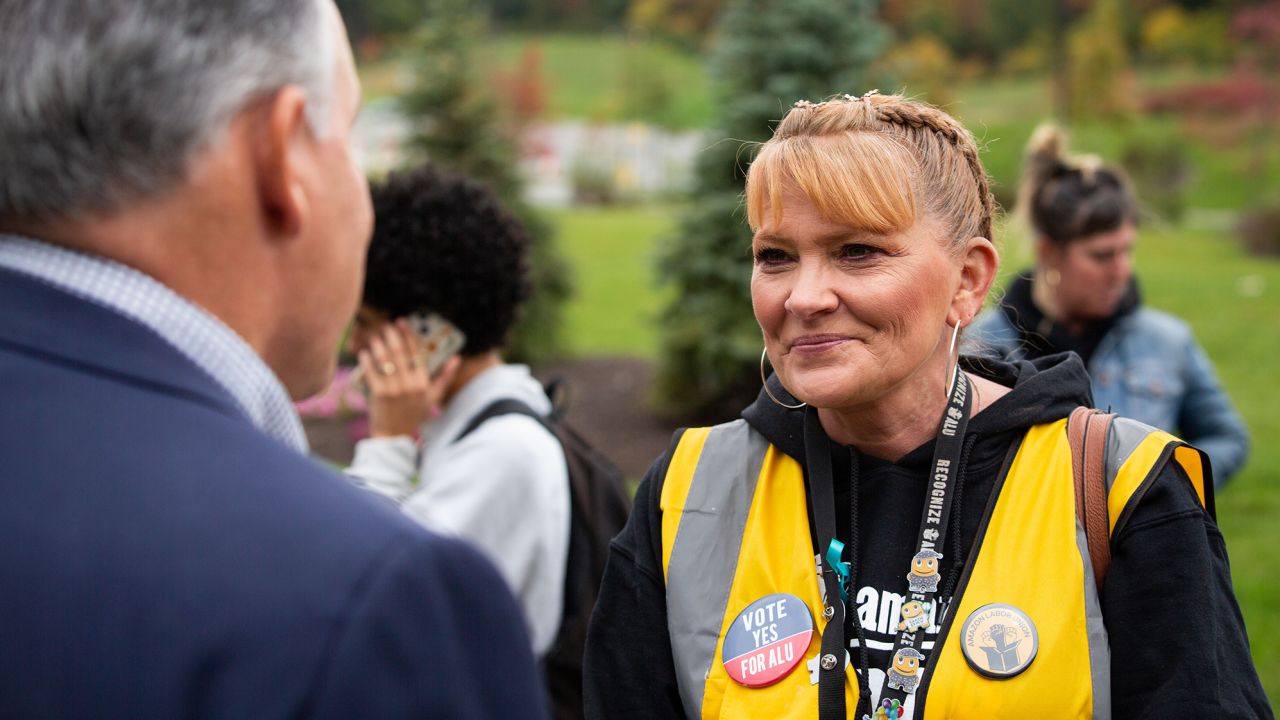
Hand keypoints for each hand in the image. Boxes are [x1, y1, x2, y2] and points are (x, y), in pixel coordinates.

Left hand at [357, 319, 460, 438]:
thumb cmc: (414, 414)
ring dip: (379, 344)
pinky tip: (364, 353)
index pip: (417, 352)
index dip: (409, 335)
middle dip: (392, 335)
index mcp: (424, 382)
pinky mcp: (379, 394)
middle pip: (400, 352)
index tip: (402, 322)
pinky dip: (367, 361)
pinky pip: (372, 372)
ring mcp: (394, 389)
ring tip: (374, 336)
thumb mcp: (433, 397)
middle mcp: (411, 384)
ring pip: (386, 360)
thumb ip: (445, 377)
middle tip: (385, 326)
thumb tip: (457, 358)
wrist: (394, 435)